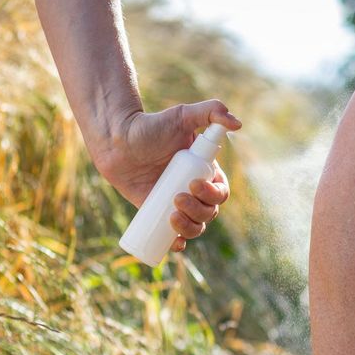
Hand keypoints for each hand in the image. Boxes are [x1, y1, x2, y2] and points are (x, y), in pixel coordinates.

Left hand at [94, 99, 241, 250]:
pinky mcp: (158, 214)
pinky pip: (175, 237)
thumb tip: (237, 123)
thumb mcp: (182, 116)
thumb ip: (210, 110)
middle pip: (209, 212)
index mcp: (205, 173)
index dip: (213, 194)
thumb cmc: (150, 126)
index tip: (194, 184)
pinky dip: (178, 244)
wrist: (117, 140)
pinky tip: (176, 244)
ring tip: (172, 216)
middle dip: (198, 210)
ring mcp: (177, 205)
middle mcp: (194, 191)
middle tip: (177, 197)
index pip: (220, 192)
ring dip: (190, 227)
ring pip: (195, 226)